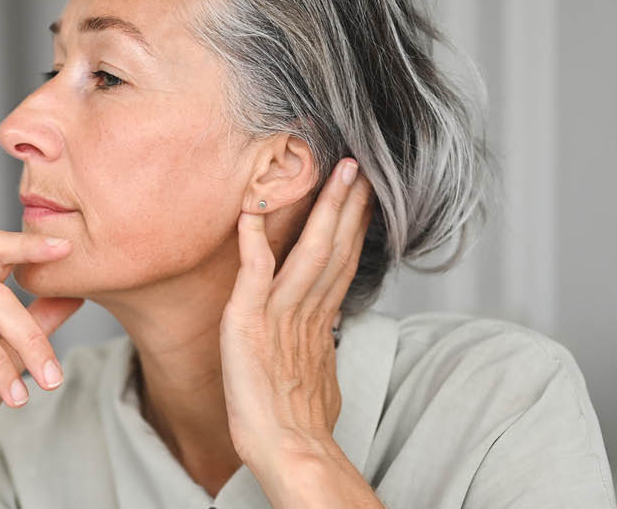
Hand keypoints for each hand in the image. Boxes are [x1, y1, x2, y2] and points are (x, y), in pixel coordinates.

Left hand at [219, 157, 373, 468]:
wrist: (288, 450)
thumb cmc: (299, 423)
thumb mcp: (318, 375)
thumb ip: (320, 345)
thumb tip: (326, 335)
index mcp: (321, 320)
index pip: (343, 261)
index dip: (354, 226)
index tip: (366, 194)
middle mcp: (306, 311)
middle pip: (335, 247)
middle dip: (349, 205)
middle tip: (360, 166)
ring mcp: (279, 314)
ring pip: (309, 251)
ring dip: (322, 208)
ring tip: (334, 172)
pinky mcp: (249, 322)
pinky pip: (253, 273)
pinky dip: (253, 240)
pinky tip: (251, 210)